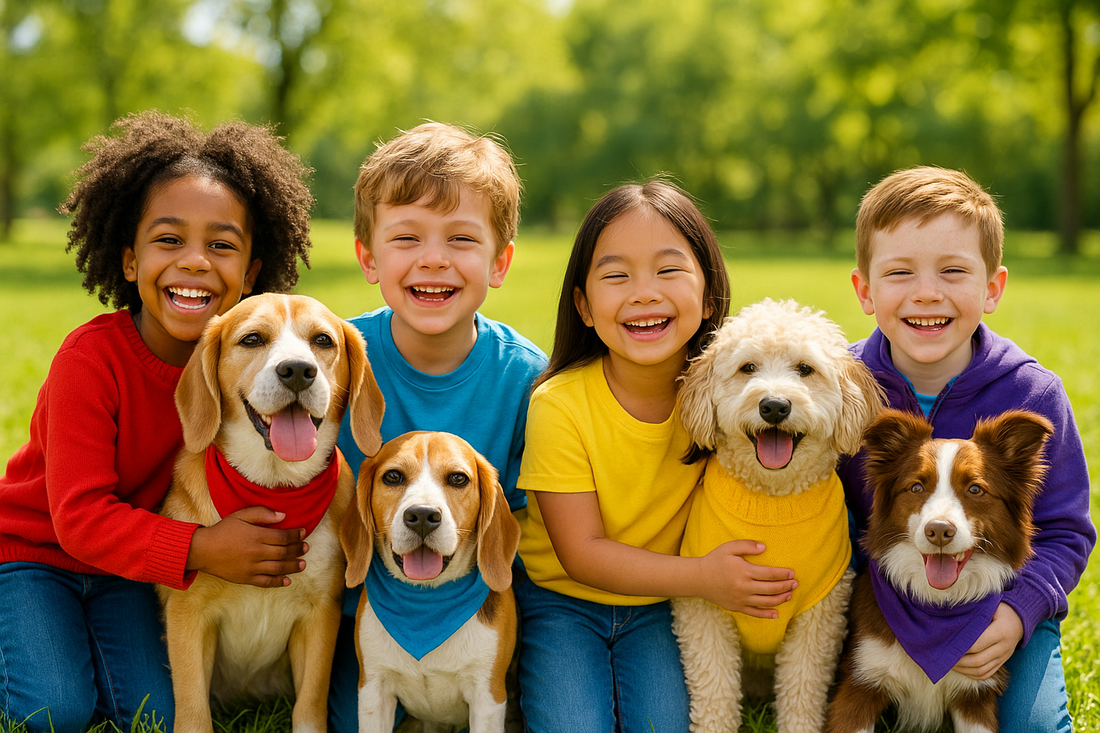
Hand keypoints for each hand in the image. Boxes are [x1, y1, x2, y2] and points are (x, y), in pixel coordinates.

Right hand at [186, 506, 307, 587]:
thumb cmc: (223, 530)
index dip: (295, 535)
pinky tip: (287, 580)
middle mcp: (256, 552)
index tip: (303, 533)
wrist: (203, 550)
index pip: (283, 536)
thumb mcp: (241, 515)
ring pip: (278, 568)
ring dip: (293, 566)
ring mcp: (251, 567)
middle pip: (283, 552)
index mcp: (256, 536)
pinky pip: (266, 582)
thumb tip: (283, 516)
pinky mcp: (246, 578)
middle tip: (306, 548)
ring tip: (302, 564)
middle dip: (297, 550)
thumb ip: (262, 514)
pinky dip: (278, 582)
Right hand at [698, 540, 796, 616]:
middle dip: (786, 586)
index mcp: (744, 571)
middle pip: (771, 588)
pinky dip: (767, 614)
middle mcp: (744, 587)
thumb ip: (747, 545)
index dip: (783, 574)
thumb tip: (764, 547)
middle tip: (795, 584)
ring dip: (780, 599)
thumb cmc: (714, 560)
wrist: (698, 578)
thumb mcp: (729, 548)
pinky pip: (755, 613)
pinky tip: (776, 613)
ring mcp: (741, 599)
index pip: (769, 574)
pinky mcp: (737, 607)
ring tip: (789, 595)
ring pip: (766, 602)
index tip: (792, 573)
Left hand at [953, 603, 1022, 679]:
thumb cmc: (998, 609)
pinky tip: (959, 668)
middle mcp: (1004, 647)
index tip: (946, 644)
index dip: (960, 647)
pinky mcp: (1001, 663)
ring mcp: (1003, 657)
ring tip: (948, 663)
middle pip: (978, 660)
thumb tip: (951, 621)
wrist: (1019, 620)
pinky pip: (985, 674)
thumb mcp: (989, 606)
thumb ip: (974, 614)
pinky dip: (971, 674)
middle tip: (943, 656)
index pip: (977, 644)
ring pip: (981, 671)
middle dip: (958, 661)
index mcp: (1001, 631)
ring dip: (963, 669)